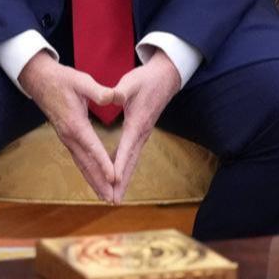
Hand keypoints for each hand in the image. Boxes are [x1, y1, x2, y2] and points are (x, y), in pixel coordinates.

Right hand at [19, 51, 116, 201]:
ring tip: (104, 196)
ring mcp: (66, 138)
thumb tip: (116, 97)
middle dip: (99, 181)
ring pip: (81, 164)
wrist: (39, 79)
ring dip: (93, 181)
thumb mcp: (82, 80)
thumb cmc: (61, 79)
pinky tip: (93, 179)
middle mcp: (69, 135)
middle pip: (86, 163)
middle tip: (112, 199)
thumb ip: (99, 91)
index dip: (104, 163)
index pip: (92, 147)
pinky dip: (87, 172)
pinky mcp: (66, 137)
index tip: (114, 178)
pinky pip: (78, 159)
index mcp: (75, 123)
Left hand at [109, 51, 180, 204]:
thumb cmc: (146, 80)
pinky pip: (131, 155)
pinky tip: (116, 176)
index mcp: (136, 123)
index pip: (126, 147)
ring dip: (124, 180)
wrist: (166, 77)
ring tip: (114, 197)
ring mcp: (143, 135)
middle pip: (130, 162)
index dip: (119, 164)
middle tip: (113, 200)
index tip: (113, 180)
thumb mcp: (131, 82)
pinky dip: (124, 168)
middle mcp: (141, 133)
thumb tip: (113, 96)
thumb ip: (120, 91)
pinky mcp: (141, 133)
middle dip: (122, 182)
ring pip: (132, 161)